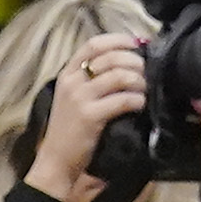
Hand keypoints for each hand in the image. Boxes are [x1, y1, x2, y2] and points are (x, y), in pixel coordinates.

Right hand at [23, 34, 149, 201]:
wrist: (55, 161)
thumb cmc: (69, 128)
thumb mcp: (73, 97)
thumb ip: (91, 79)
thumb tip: (126, 62)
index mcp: (67, 74)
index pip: (93, 44)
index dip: (118, 40)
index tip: (136, 43)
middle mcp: (71, 82)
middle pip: (110, 57)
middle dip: (134, 61)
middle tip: (145, 71)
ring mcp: (79, 98)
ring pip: (118, 76)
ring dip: (138, 80)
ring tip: (144, 89)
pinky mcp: (90, 116)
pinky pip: (121, 100)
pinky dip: (136, 99)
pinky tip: (140, 104)